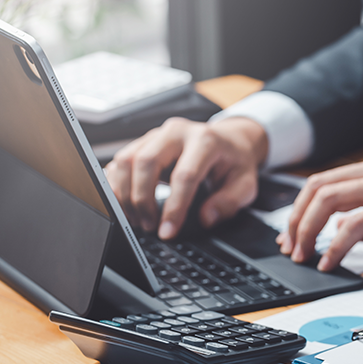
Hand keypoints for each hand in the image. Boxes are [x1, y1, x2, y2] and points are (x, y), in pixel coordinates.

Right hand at [104, 117, 267, 238]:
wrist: (230, 140)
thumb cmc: (235, 162)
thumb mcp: (245, 184)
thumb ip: (229, 202)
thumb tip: (206, 218)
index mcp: (205, 140)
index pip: (184, 175)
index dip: (174, 207)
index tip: (167, 231)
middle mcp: (177, 132)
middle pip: (146, 161)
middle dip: (142, 199)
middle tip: (148, 226)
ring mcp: (157, 134)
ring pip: (126, 159)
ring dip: (125, 193)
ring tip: (136, 218)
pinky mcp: (143, 141)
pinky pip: (120, 160)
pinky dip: (117, 184)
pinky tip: (124, 203)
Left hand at [278, 155, 362, 270]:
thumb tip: (345, 232)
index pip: (324, 182)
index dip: (301, 209)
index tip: (294, 235)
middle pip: (317, 188)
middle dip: (296, 220)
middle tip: (292, 248)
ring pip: (328, 201)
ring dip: (307, 231)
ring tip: (305, 256)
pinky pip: (354, 224)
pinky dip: (335, 245)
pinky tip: (331, 261)